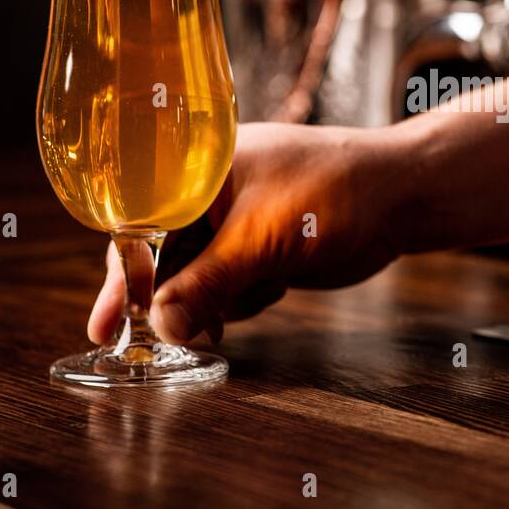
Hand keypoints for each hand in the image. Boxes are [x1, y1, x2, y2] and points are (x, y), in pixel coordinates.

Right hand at [88, 122, 410, 345]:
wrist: (402, 196)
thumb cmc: (333, 193)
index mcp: (198, 168)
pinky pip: (231, 283)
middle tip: (154, 340)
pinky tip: (273, 290)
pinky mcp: (262, 246)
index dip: (121, 276)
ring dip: (216, 300)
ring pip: (199, 279)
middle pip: (165, 258)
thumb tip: (162, 326)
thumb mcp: (260, 240)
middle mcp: (210, 193)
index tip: (106, 324)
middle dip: (170, 298)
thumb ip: (207, 283)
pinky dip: (244, 297)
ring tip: (258, 291)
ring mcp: (238, 221)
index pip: (140, 224)